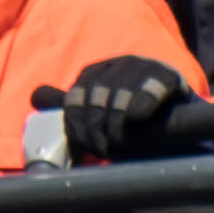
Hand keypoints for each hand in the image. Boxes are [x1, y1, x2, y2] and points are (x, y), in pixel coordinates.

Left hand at [60, 57, 193, 161]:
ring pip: (120, 95)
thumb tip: (36, 97)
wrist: (177, 125)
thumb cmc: (132, 121)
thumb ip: (72, 106)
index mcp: (99, 71)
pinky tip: (137, 122)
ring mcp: (145, 67)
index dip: (77, 122)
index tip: (85, 144)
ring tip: (119, 142)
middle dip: (96, 127)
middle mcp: (120, 64)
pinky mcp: (169, 77)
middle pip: (96, 96)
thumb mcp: (99, 114)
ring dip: (116, 123)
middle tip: (102, 148)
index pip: (77, 95)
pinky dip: (141, 106)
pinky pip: (150, 89)